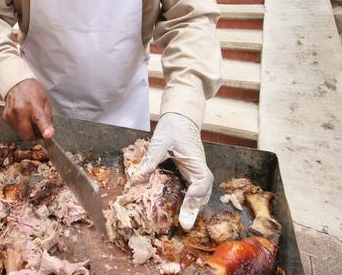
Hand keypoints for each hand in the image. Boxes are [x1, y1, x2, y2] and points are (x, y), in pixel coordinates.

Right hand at [3, 78, 53, 140]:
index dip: (45, 130)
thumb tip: (49, 134)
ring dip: (27, 131)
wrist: (16, 83)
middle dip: (35, 136)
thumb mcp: (45, 101)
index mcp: (34, 105)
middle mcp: (20, 111)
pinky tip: (22, 117)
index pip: (40, 120)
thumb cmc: (33, 91)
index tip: (48, 136)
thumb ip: (48, 119)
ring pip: (21, 134)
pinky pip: (15, 129)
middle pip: (28, 135)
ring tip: (30, 119)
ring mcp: (11, 115)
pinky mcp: (5, 117)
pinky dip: (21, 127)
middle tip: (39, 129)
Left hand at [132, 112, 212, 230]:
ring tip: (183, 221)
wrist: (181, 117)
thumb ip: (151, 159)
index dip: (197, 194)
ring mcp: (196, 172)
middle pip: (204, 193)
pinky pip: (193, 189)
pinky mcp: (190, 173)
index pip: (202, 181)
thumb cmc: (174, 127)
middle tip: (184, 224)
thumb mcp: (160, 141)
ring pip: (201, 194)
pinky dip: (189, 200)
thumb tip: (138, 177)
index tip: (188, 202)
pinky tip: (179, 209)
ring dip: (194, 207)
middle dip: (195, 208)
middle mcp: (199, 168)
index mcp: (196, 160)